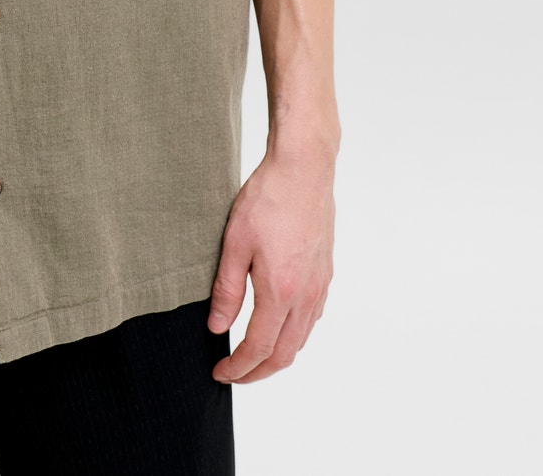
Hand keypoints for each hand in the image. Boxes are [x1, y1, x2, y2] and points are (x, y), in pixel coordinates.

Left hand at [206, 148, 334, 381]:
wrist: (304, 168)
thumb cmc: (268, 198)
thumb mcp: (234, 243)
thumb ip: (226, 290)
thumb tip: (217, 326)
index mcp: (281, 291)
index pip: (258, 348)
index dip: (238, 367)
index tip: (220, 373)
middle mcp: (306, 295)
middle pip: (284, 353)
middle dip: (258, 372)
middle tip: (234, 374)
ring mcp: (320, 285)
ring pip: (301, 339)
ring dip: (277, 355)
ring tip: (253, 355)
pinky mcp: (325, 272)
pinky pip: (312, 318)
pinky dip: (294, 334)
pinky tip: (279, 325)